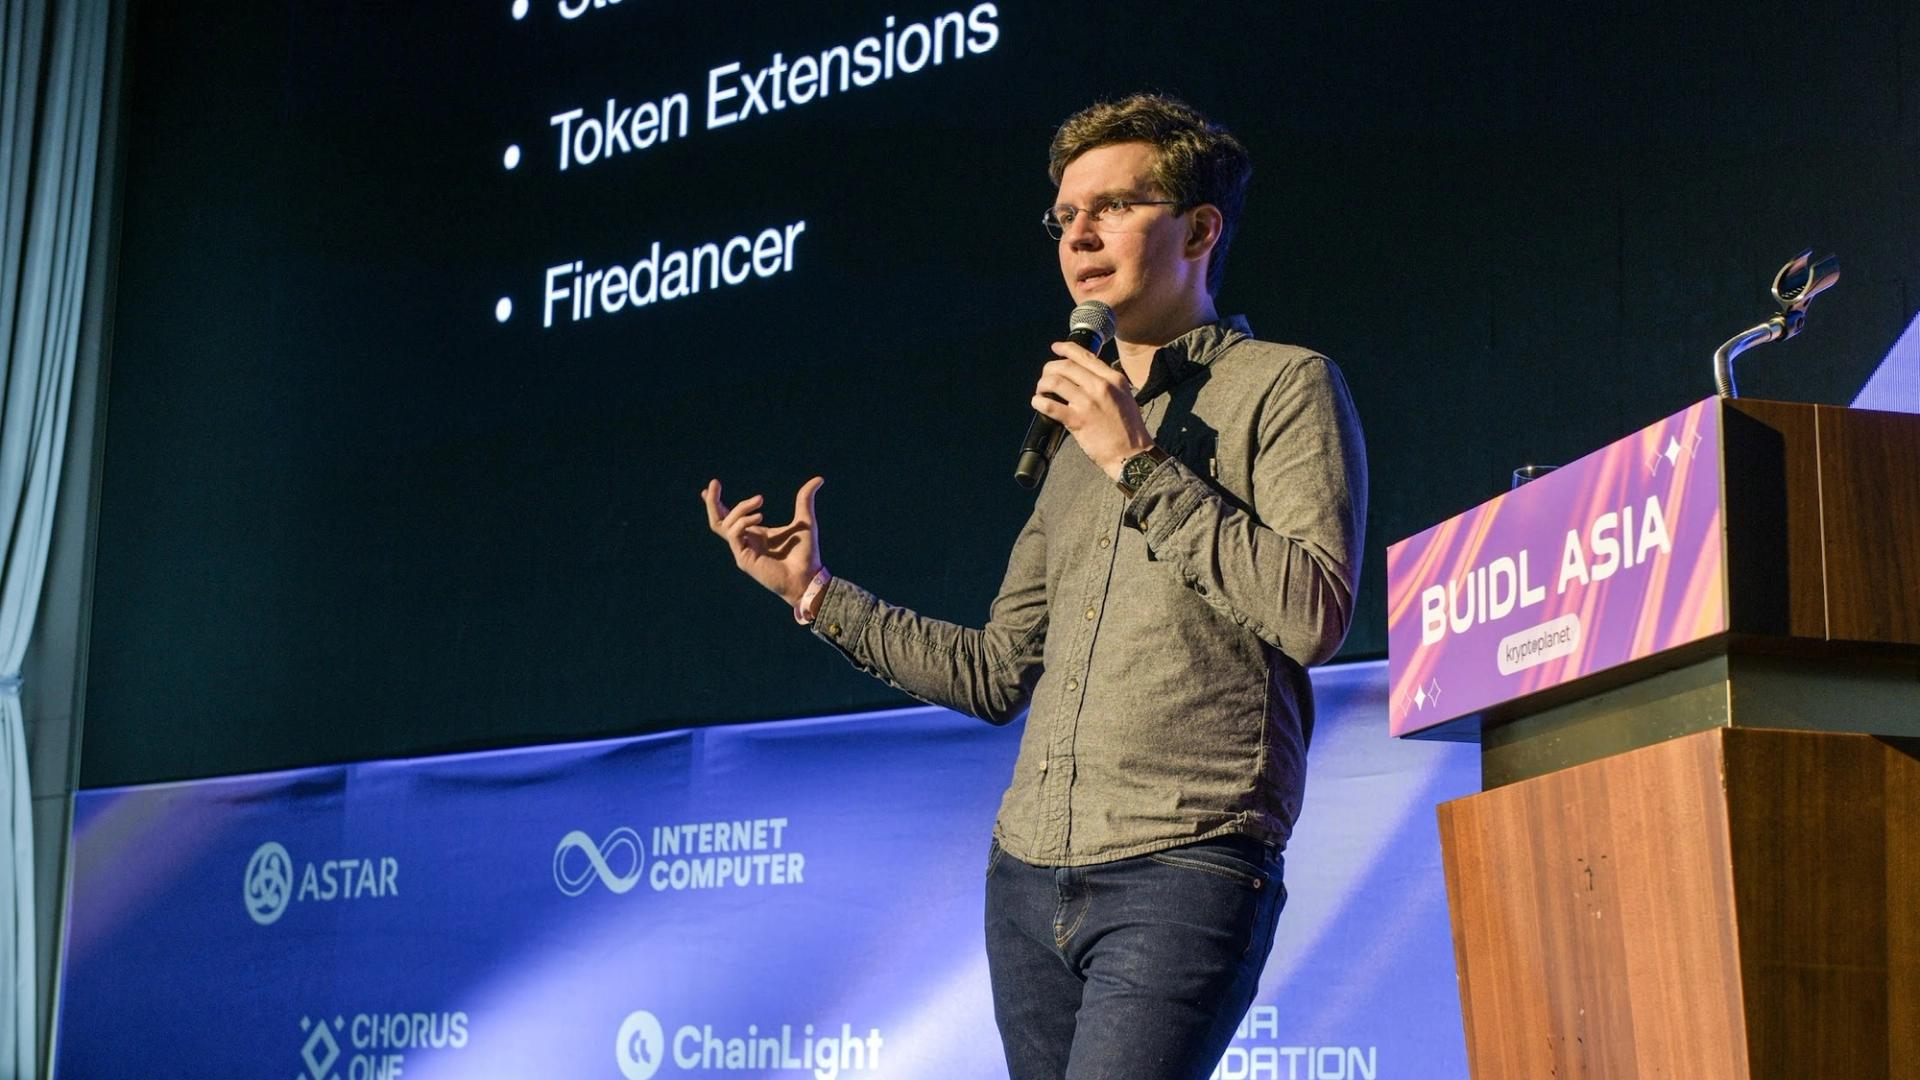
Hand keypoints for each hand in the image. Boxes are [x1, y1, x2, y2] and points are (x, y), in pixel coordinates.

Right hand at [701, 476, 824, 606]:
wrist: (808, 576)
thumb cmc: (806, 554)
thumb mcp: (805, 520)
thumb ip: (805, 499)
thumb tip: (819, 479)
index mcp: (756, 533)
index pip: (730, 517)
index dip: (718, 502)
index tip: (712, 486)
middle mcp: (746, 541)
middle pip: (717, 521)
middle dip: (712, 501)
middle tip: (714, 483)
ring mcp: (742, 550)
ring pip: (724, 525)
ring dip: (739, 508)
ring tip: (760, 500)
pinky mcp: (743, 559)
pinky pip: (733, 534)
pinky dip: (743, 522)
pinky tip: (760, 516)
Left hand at [1030, 340, 1154, 479]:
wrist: (1132, 454)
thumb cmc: (1130, 430)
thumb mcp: (1125, 397)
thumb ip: (1108, 385)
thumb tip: (1087, 378)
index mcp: (1113, 379)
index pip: (1085, 356)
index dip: (1066, 349)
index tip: (1056, 348)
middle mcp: (1100, 386)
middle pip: (1066, 366)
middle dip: (1049, 369)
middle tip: (1045, 377)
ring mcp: (1088, 403)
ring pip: (1055, 382)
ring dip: (1042, 385)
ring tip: (1041, 392)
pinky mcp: (1077, 420)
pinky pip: (1050, 406)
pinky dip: (1039, 403)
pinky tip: (1038, 404)